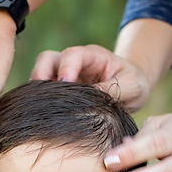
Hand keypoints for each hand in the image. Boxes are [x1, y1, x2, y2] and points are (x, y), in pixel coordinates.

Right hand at [31, 44, 150, 111]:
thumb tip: (91, 101)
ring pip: (39, 76)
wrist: (133, 91)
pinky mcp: (60, 94)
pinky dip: (40, 103)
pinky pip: (44, 95)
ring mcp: (64, 78)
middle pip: (46, 60)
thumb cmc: (134, 83)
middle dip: (40, 75)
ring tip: (42, 109)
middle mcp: (73, 64)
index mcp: (92, 56)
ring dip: (37, 91)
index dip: (66, 67)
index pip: (72, 55)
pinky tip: (45, 117)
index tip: (66, 84)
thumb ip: (113, 90)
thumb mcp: (132, 86)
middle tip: (43, 97)